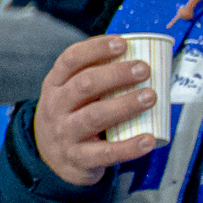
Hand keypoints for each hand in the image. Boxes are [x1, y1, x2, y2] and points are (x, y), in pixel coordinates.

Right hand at [34, 35, 157, 186]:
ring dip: (125, 105)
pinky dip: (129, 147)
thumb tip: (139, 58)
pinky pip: (106, 152)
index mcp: (55, 84)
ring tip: (150, 97)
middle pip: (84, 85)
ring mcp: (65, 134)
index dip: (96, 49)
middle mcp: (55, 107)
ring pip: (95, 116)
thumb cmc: (72, 117)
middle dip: (116, 74)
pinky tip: (148, 140)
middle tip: (144, 69)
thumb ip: (95, 78)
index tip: (122, 43)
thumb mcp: (70, 94)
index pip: (71, 59)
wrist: (51, 159)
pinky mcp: (79, 159)